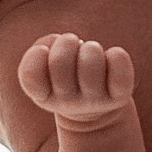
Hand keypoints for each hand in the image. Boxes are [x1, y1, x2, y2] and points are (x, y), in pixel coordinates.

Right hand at [17, 34, 136, 128]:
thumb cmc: (67, 75)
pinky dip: (117, 56)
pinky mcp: (119, 97)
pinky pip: (119, 70)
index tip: (45, 51)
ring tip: (92, 53)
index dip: (37, 54)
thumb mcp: (48, 64)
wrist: (95, 111)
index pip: (31, 74)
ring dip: (91, 48)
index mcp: (43, 96)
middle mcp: (67, 103)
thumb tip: (56, 41)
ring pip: (90, 60)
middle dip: (67, 42)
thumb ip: (44, 45)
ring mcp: (94, 102)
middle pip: (60, 60)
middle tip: (73, 46)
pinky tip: (111, 58)